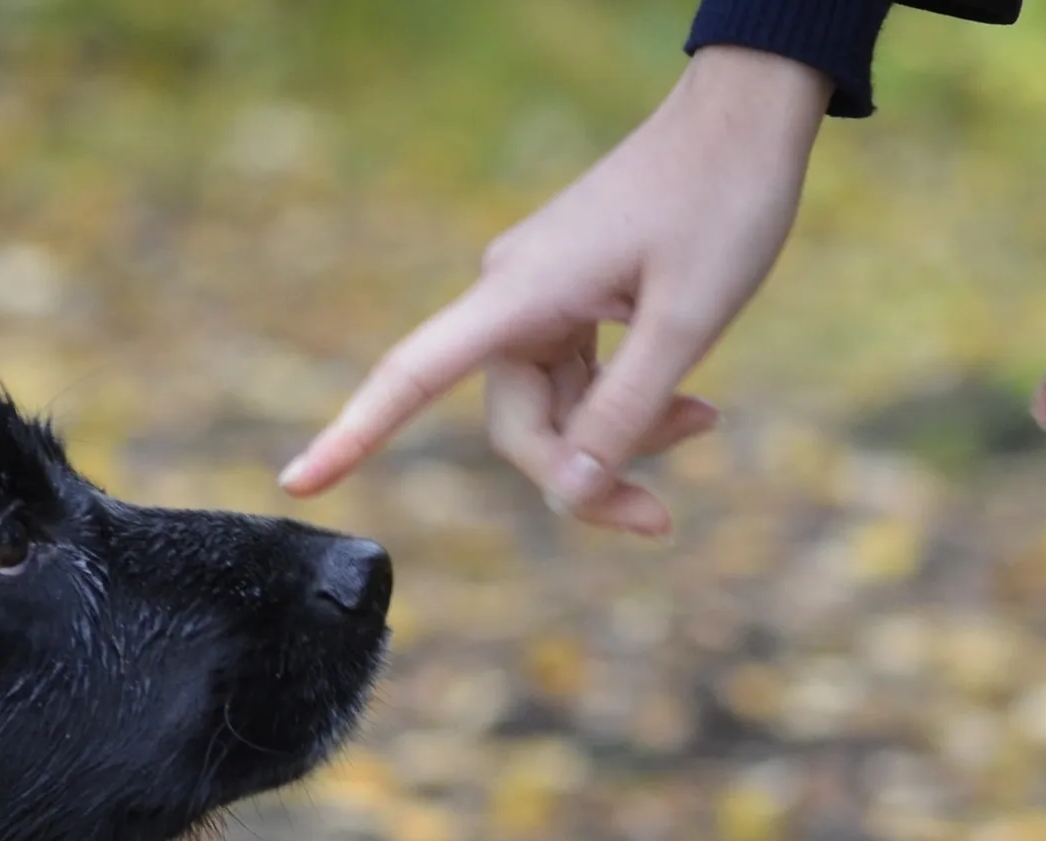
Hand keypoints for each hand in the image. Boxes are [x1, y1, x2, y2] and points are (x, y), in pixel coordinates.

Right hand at [278, 45, 832, 536]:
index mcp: (516, 296)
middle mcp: (510, 301)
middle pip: (517, 428)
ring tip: (705, 422)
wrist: (748, 116)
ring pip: (555, 413)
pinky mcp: (568, 301)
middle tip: (660, 519)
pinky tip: (692, 408)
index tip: (297, 482)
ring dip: (620, 441)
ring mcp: (537, 301)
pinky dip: (625, 407)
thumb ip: (624, 412)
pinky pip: (578, 382)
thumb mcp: (687, 320)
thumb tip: (568, 494)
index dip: (353, 433)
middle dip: (584, 477)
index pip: (411, 375)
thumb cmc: (721, 201)